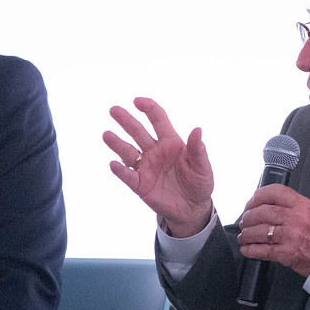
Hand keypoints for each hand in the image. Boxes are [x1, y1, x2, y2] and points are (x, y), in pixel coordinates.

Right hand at [104, 98, 214, 236]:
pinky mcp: (140, 184)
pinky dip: (120, 170)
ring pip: (128, 152)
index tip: (137, 101)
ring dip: (117, 143)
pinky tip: (113, 164)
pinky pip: (127, 176)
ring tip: (107, 135)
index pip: (157, 119)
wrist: (193, 208)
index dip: (148, 108)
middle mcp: (155, 151)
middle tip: (113, 110)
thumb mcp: (202, 167)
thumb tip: (198, 130)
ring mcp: (146, 167)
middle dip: (126, 121)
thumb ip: (198, 150)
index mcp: (171, 142)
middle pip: (138, 132)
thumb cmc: (199, 183)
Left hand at [237, 184, 309, 277]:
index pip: (275, 192)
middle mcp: (296, 218)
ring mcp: (291, 236)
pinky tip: (246, 249)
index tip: (250, 203)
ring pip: (259, 231)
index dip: (257, 196)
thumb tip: (265, 206)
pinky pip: (262, 250)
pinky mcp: (287, 253)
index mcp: (302, 205)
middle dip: (248, 217)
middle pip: (262, 212)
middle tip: (244, 222)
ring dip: (246, 234)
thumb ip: (291, 207)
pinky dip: (251, 250)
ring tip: (243, 236)